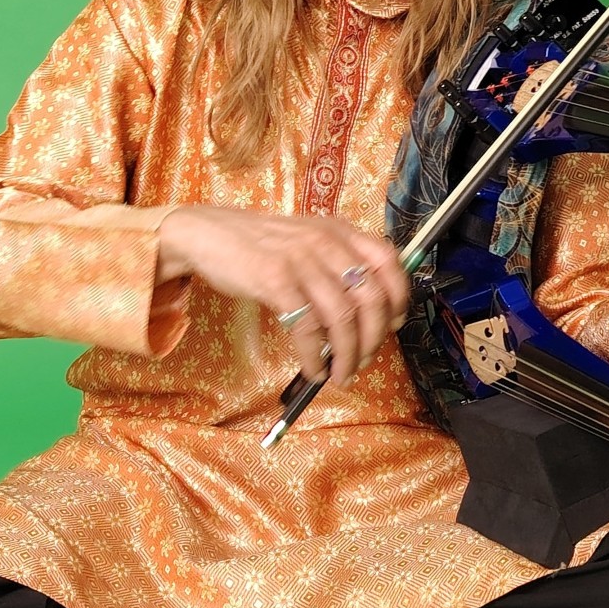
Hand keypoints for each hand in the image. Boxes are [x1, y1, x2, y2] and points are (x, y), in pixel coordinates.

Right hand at [157, 206, 410, 385]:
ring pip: (342, 317)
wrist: (209, 234)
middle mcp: (327, 241)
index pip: (389, 262)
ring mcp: (302, 260)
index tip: (394, 326)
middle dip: (373, 339)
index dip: (399, 299)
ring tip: (340, 375)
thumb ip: (337, 266)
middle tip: (364, 361)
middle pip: (371, 297)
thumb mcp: (308, 242)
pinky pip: (307, 328)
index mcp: (340, 231)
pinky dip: (315, 356)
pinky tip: (314, 369)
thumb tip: (368, 319)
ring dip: (346, 356)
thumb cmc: (261, 246)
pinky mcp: (275, 280)